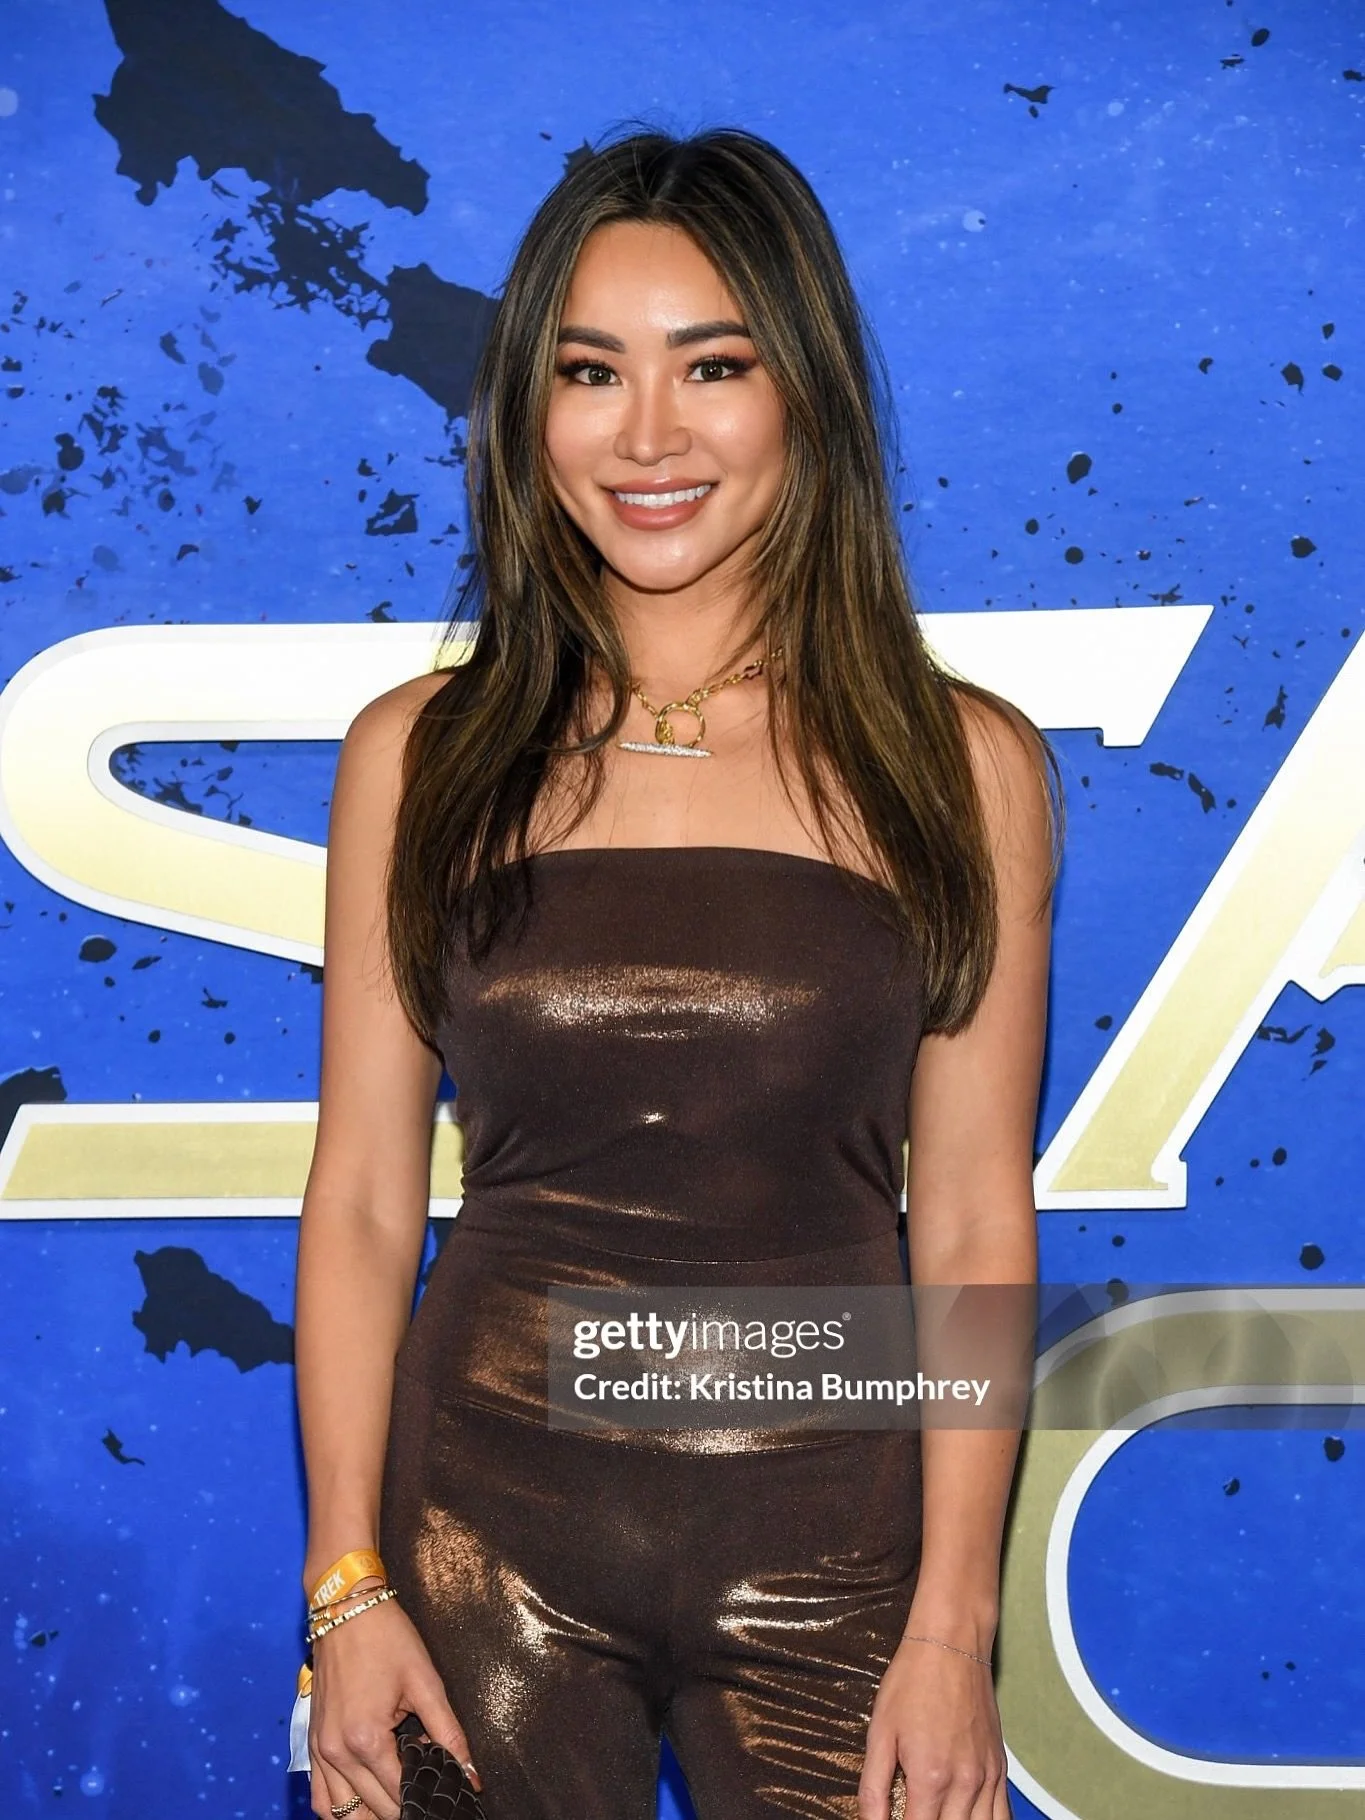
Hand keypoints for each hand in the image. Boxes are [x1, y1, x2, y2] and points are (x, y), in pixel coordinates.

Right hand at [308, 1598, 481, 1819]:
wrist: (345, 1607)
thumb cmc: (386, 1638)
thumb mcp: (425, 1682)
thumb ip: (449, 1734)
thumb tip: (471, 1775)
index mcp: (366, 1739)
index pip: (400, 1793)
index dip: (427, 1797)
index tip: (445, 1795)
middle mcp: (337, 1752)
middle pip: (374, 1808)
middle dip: (403, 1808)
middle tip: (428, 1795)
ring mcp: (319, 1750)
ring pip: (341, 1813)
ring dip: (370, 1815)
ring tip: (399, 1805)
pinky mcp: (312, 1742)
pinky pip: (320, 1795)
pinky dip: (339, 1808)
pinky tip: (363, 1803)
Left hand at [858, 1632, 1009, 1819]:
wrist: (951, 1644)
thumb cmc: (912, 1682)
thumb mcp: (880, 1732)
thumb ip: (873, 1788)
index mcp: (931, 1778)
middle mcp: (965, 1784)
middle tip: (913, 1814)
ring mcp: (987, 1777)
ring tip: (936, 1815)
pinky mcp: (1000, 1768)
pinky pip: (1003, 1816)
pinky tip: (967, 1818)